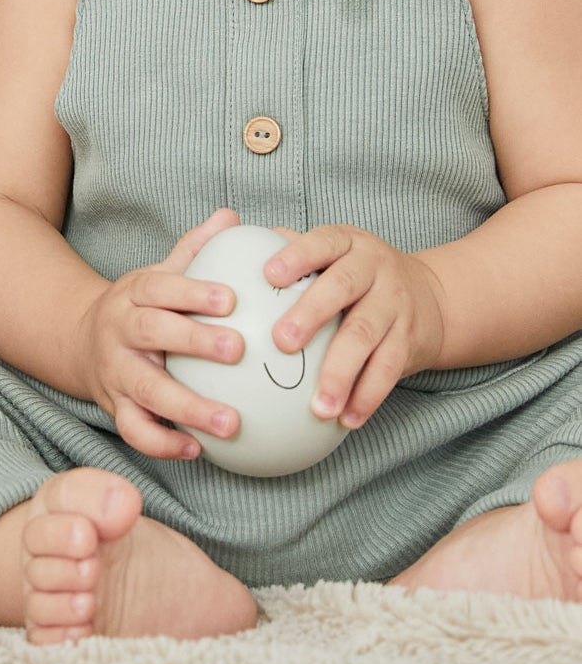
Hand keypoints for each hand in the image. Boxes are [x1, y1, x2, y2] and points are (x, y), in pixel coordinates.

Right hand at [78, 208, 246, 459]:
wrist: (81, 342)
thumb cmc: (141, 307)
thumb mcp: (160, 274)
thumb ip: (195, 250)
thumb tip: (232, 217)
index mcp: (133, 294)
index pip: (160, 288)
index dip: (193, 292)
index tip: (232, 298)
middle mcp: (119, 332)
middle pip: (151, 332)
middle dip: (193, 341)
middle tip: (238, 348)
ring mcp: (115, 372)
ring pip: (145, 390)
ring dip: (188, 408)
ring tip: (232, 423)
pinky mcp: (114, 408)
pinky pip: (135, 431)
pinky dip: (164, 445)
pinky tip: (200, 450)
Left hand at [261, 226, 443, 429]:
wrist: (433, 297)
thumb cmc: (356, 275)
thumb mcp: (332, 254)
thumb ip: (290, 252)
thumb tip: (230, 254)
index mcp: (348, 243)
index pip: (322, 242)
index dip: (297, 255)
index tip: (269, 275)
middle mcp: (375, 268)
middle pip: (343, 288)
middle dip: (311, 314)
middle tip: (282, 343)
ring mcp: (396, 304)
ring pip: (367, 336)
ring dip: (340, 373)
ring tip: (317, 406)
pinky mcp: (410, 340)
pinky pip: (389, 370)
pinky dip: (367, 397)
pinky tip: (346, 420)